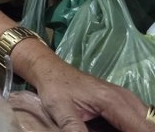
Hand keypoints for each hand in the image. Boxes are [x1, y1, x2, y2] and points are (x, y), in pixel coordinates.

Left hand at [28, 52, 152, 131]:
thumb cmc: (55, 88)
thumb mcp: (60, 111)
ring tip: (107, 129)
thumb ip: (74, 130)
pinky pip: (139, 118)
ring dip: (138, 129)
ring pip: (146, 121)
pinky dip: (133, 127)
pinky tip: (119, 129)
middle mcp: (126, 98)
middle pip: (148, 125)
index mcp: (113, 102)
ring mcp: (127, 98)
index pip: (142, 129)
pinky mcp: (124, 101)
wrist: (51, 70)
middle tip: (107, 131)